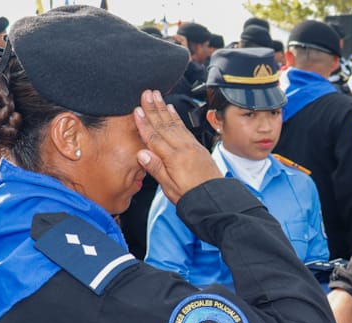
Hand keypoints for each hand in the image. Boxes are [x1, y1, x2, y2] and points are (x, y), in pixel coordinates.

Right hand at [134, 89, 220, 203]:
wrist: (214, 199)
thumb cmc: (192, 196)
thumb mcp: (170, 187)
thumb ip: (156, 169)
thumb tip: (142, 154)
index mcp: (174, 159)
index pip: (154, 137)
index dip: (144, 123)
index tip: (136, 110)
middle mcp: (184, 149)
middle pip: (164, 125)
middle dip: (153, 108)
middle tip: (146, 94)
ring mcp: (192, 146)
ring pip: (175, 123)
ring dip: (164, 109)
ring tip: (157, 96)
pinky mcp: (198, 147)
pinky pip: (184, 128)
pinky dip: (177, 117)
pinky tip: (172, 111)